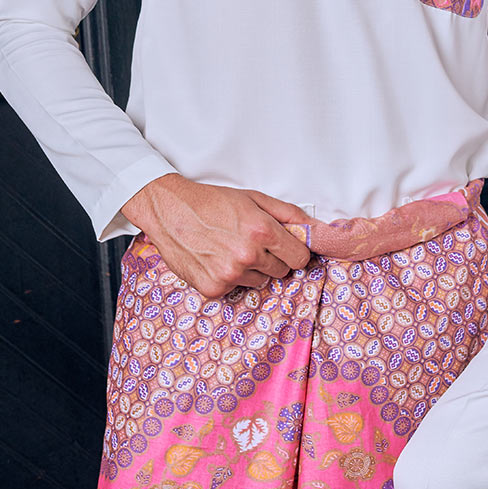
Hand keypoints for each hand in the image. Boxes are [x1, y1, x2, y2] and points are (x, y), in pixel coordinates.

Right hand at [121, 173, 311, 297]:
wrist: (169, 209)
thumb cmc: (212, 202)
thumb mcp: (254, 198)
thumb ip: (288, 214)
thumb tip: (316, 228)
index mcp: (262, 231)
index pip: (300, 258)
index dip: (294, 251)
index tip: (284, 247)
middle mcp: (247, 255)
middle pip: (281, 271)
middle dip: (271, 259)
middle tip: (249, 242)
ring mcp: (229, 274)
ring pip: (259, 281)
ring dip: (250, 269)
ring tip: (229, 249)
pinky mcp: (212, 288)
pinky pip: (235, 289)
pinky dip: (228, 278)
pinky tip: (215, 259)